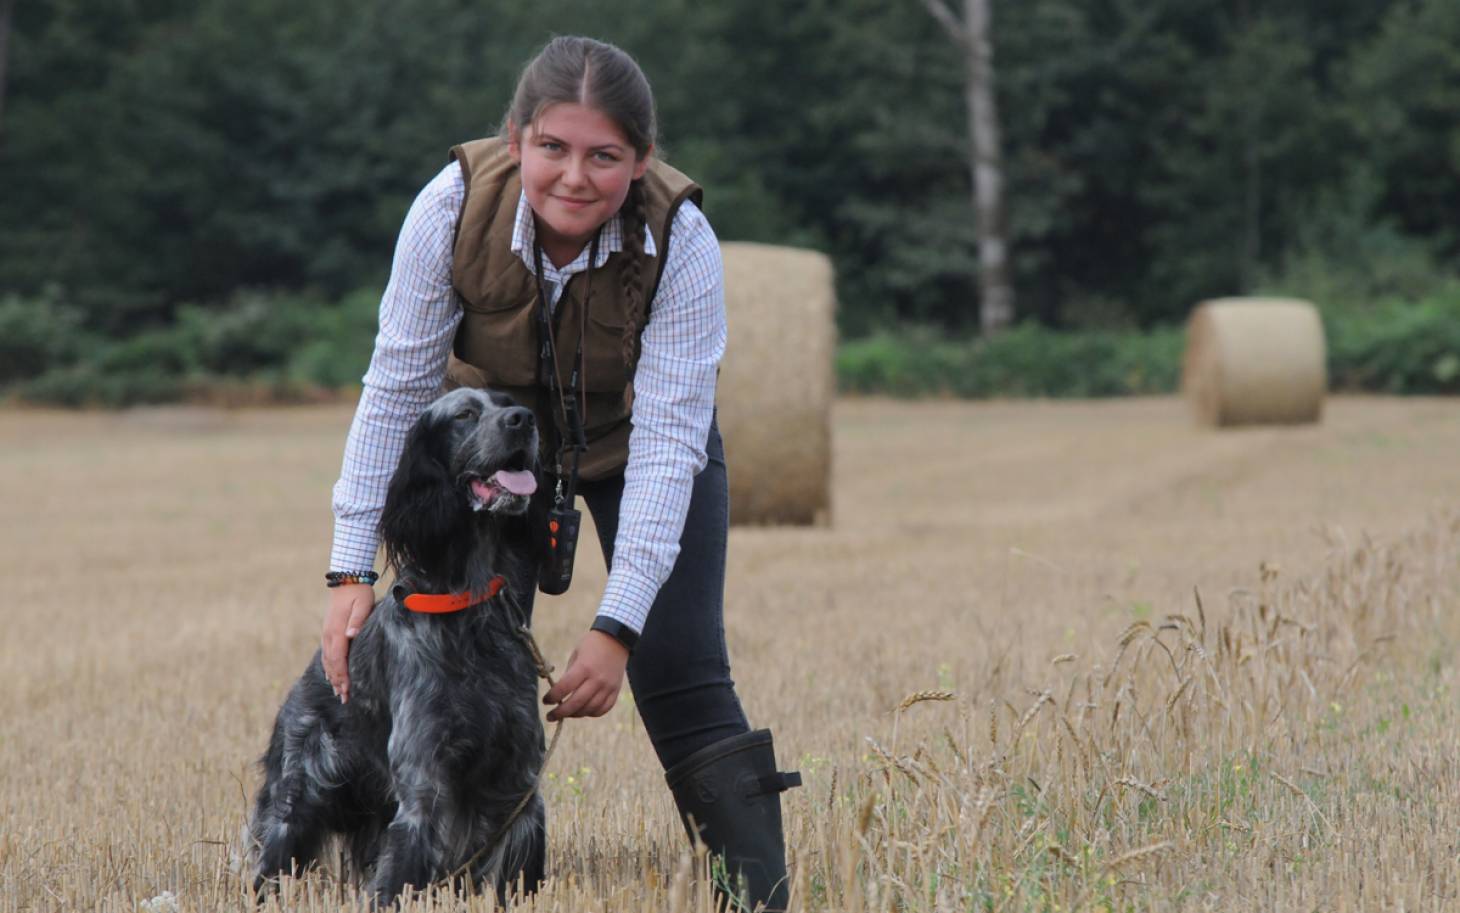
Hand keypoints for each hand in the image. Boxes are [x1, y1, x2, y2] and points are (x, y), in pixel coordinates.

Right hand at [322, 583, 374, 702]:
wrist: (346, 579)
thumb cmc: (358, 593)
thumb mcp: (363, 604)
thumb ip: (357, 620)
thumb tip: (351, 635)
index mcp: (337, 631)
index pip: (339, 659)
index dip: (342, 676)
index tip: (347, 691)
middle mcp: (329, 635)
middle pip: (332, 664)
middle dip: (338, 682)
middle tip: (344, 699)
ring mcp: (327, 633)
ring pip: (328, 661)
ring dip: (333, 678)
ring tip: (339, 693)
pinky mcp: (329, 631)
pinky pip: (327, 654)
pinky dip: (329, 667)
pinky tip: (331, 676)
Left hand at [543, 630, 629, 721]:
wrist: (616, 639)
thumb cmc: (591, 645)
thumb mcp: (576, 655)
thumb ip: (568, 675)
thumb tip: (559, 694)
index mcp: (584, 668)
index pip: (564, 688)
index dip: (552, 697)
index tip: (545, 701)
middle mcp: (597, 679)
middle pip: (576, 703)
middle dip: (560, 713)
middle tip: (550, 716)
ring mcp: (608, 687)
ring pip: (589, 709)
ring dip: (575, 714)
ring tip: (566, 714)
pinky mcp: (615, 691)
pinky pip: (603, 709)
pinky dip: (591, 713)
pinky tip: (583, 711)